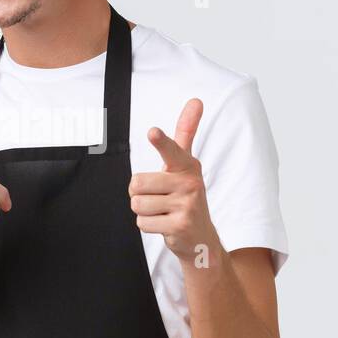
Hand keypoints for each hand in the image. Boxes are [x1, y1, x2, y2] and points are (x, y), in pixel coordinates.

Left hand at [129, 98, 216, 260]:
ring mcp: (186, 205)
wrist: (201, 237)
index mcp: (187, 165)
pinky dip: (149, 226)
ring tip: (163, 211)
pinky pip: (142, 222)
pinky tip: (165, 224)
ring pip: (137, 204)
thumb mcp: (186, 164)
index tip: (153, 132)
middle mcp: (190, 183)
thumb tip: (196, 100)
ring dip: (144, 211)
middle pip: (136, 183)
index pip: (172, 149)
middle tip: (159, 197)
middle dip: (140, 193)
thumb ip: (186, 133)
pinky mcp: (179, 226)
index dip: (161, 141)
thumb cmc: (186, 194)